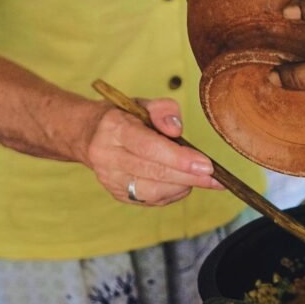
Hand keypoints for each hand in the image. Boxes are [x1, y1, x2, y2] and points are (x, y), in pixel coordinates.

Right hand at [80, 98, 222, 205]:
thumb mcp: (142, 104)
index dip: (179, 158)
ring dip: (183, 186)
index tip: (205, 164)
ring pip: (153, 191)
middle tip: (215, 178)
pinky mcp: (118, 194)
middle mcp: (108, 157)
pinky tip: (184, 183)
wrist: (89, 135)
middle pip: (153, 172)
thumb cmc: (123, 118)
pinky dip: (173, 193)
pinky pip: (151, 200)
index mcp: (114, 129)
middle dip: (188, 176)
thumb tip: (176, 129)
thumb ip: (163, 110)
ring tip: (202, 178)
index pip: (148, 146)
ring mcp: (111, 179)